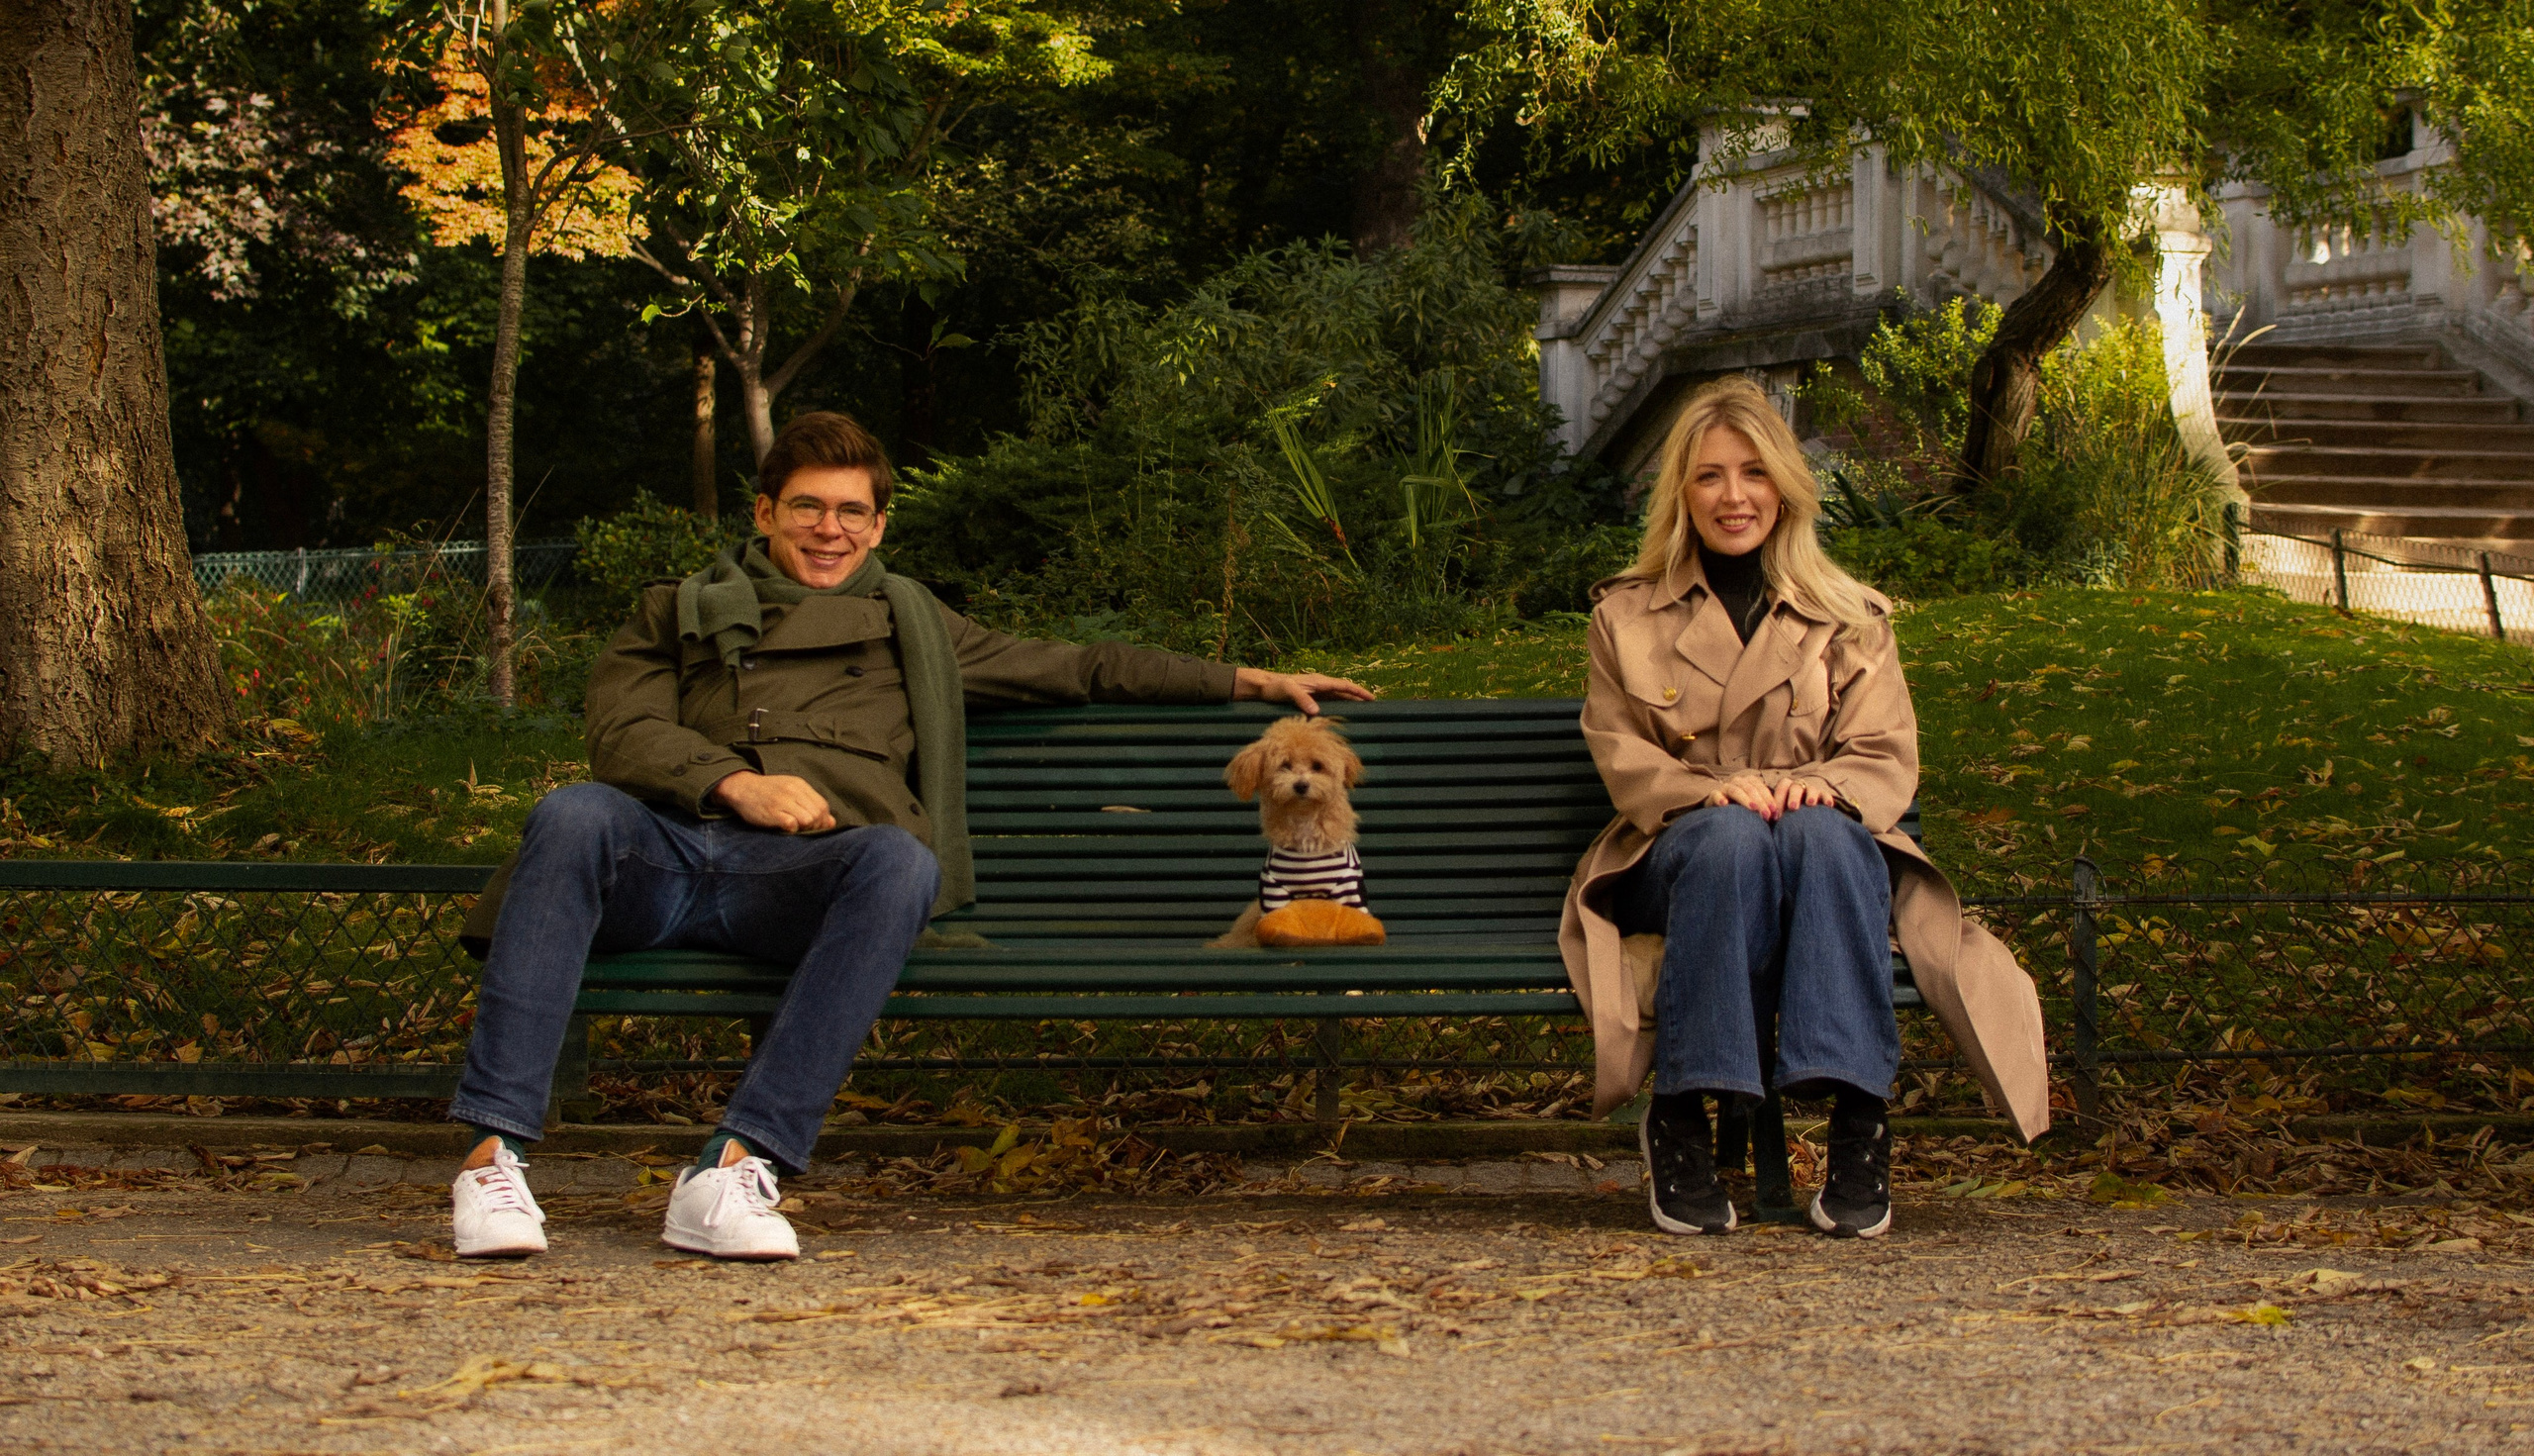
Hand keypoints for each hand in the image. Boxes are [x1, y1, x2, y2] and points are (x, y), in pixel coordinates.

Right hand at [710, 771, 835, 833]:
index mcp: (799, 785)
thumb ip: (811, 804)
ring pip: (808, 819)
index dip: (822, 819)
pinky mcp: (772, 812)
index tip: (814, 826)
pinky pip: (792, 824)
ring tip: (795, 830)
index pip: (823, 805)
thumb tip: (831, 822)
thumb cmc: (766, 793)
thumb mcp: (790, 792)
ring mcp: (782, 801)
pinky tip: (785, 829)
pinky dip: (792, 830)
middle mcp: (793, 791)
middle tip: (805, 830)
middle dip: (815, 826)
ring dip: (805, 829)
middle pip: (818, 814)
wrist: (740, 788)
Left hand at [1233, 667, 1375, 716]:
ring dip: (1351, 702)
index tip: (1372, 698)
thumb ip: (1302, 699)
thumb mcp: (1288, 691)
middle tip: (1374, 707)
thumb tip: (1317, 712)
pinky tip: (1342, 715)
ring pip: (1338, 697)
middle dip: (1359, 697)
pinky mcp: (1310, 698)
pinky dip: (1339, 706)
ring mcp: (1316, 692)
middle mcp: (1320, 685)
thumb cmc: (1275, 688)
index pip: (1344, 685)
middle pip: (1345, 691)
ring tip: (1363, 713)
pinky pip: (1330, 702)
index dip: (1359, 692)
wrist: (1263, 687)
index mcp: (1319, 681)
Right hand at [1705, 771, 1778, 819]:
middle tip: (1766, 815)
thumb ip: (1764, 808)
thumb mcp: (1755, 806)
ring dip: (1745, 799)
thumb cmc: (1743, 809)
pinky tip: (1724, 804)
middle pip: (1750, 789)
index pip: (1760, 787)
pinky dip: (1720, 798)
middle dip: (1760, 802)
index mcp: (1749, 782)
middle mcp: (1737, 782)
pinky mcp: (1713, 795)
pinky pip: (1716, 794)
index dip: (1768, 798)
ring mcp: (1725, 787)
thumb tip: (1776, 816)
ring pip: (1736, 790)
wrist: (1721, 810)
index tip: (1774, 811)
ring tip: (1753, 808)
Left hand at [1772, 777, 1836, 815]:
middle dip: (1794, 796)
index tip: (1776, 815)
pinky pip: (1826, 795)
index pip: (1781, 788)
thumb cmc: (1787, 813)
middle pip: (1796, 787)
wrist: (1803, 811)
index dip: (1778, 799)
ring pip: (1811, 789)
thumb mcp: (1780, 813)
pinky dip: (1827, 799)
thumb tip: (1764, 823)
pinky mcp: (1823, 795)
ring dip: (1811, 795)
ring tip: (1810, 803)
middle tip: (1792, 807)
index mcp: (1786, 788)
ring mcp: (1812, 790)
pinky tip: (1828, 805)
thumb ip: (1774, 815)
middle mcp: (1798, 786)